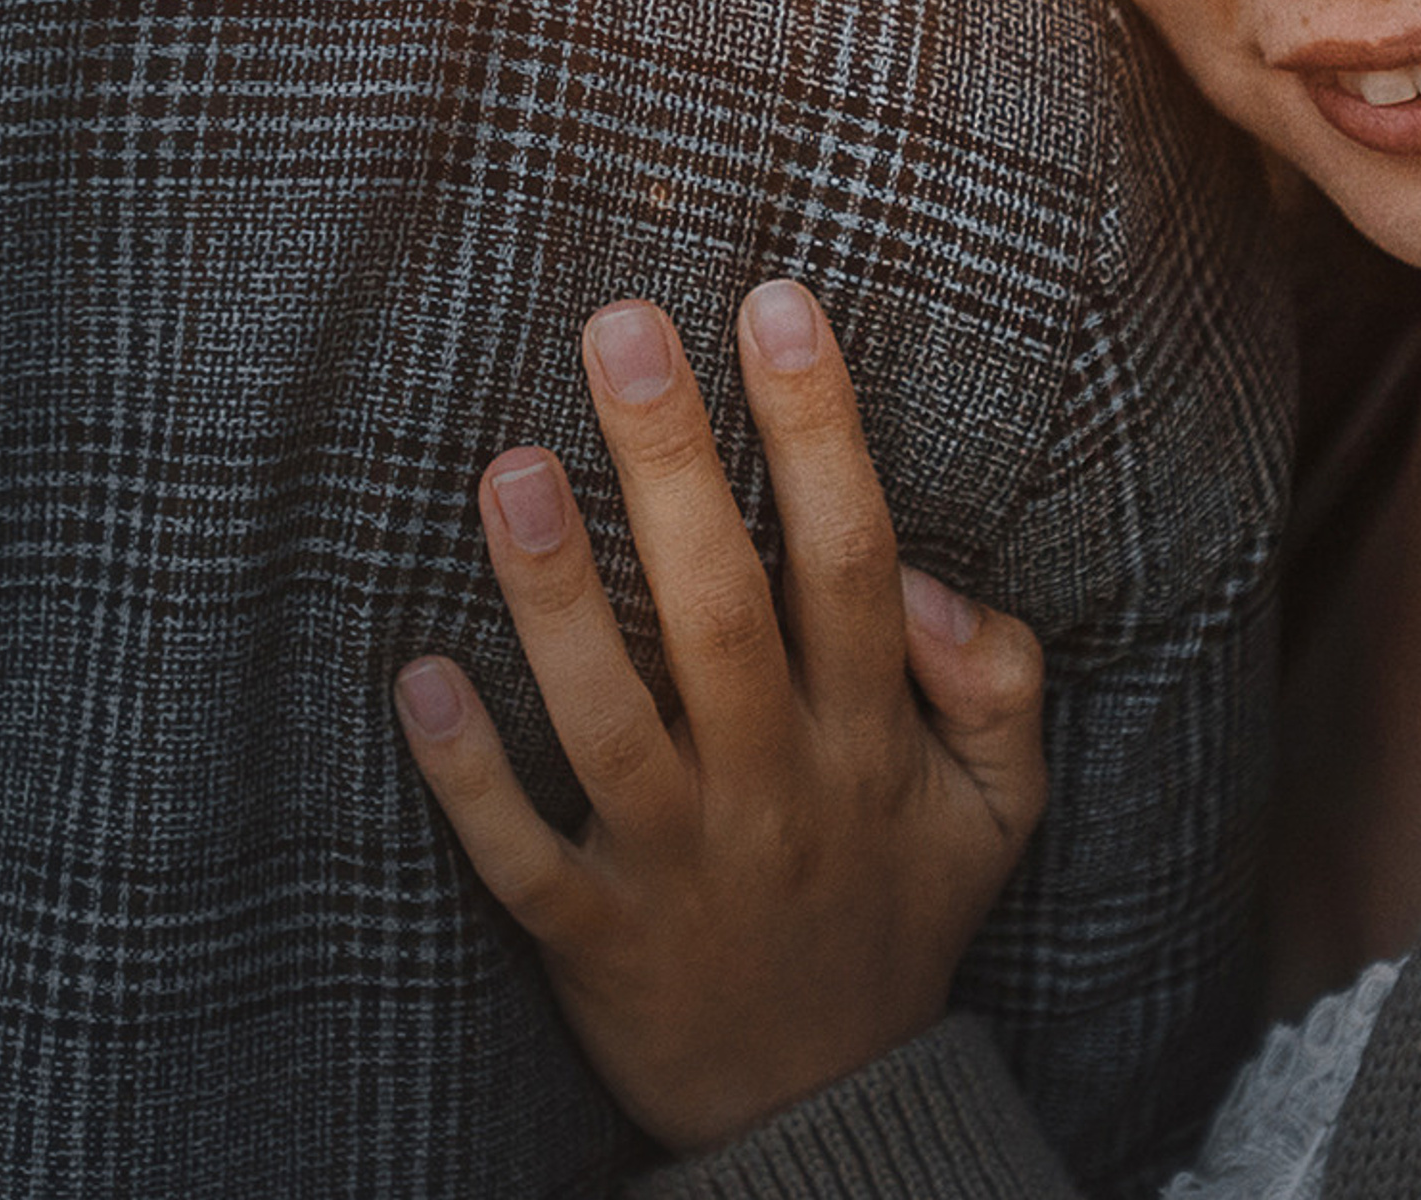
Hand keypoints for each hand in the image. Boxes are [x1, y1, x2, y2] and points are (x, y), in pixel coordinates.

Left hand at [393, 282, 1047, 1152]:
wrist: (827, 1118)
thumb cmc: (898, 914)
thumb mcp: (999, 809)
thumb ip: (1000, 684)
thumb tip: (937, 578)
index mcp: (869, 738)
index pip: (852, 559)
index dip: (818, 429)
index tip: (774, 303)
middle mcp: (776, 786)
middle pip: (722, 610)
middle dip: (671, 463)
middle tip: (617, 326)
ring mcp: (681, 865)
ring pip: (612, 723)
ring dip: (559, 599)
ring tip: (512, 469)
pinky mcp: (593, 941)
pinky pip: (521, 859)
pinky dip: (471, 779)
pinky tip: (419, 677)